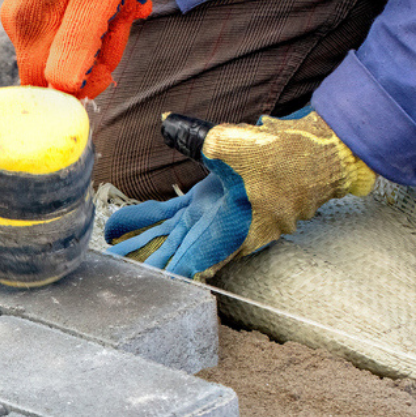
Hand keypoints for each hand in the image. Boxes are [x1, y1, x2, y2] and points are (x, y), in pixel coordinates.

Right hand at [0, 0, 152, 99]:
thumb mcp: (97, 5)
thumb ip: (77, 52)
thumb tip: (65, 92)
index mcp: (28, 27)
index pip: (47, 86)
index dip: (80, 82)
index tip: (104, 59)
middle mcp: (19, 24)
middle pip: (58, 68)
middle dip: (97, 52)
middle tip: (118, 20)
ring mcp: (27, 13)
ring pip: (67, 48)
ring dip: (102, 33)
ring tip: (118, 4)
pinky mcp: (38, 4)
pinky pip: (67, 29)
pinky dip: (94, 20)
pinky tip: (110, 0)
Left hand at [105, 112, 377, 279]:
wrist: (316, 155)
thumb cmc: (283, 159)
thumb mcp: (237, 147)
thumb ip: (196, 138)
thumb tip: (166, 123)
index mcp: (223, 231)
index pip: (184, 264)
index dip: (158, 278)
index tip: (132, 293)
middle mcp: (213, 231)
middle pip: (166, 257)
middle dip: (136, 268)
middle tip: (102, 280)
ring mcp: (209, 217)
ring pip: (162, 238)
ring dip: (133, 246)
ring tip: (99, 257)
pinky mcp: (208, 201)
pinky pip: (169, 216)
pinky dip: (143, 220)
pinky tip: (116, 225)